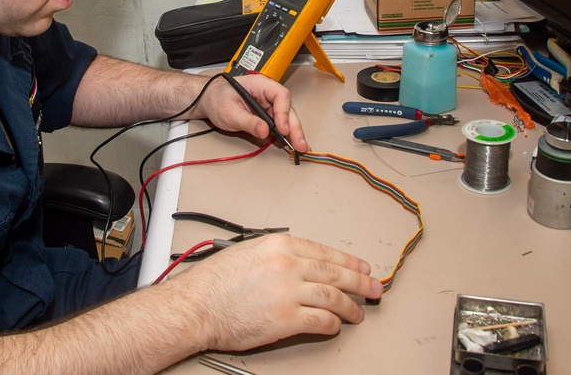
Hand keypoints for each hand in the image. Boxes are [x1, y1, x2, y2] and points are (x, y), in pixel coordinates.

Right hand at [165, 234, 382, 351]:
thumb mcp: (247, 251)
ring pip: (334, 297)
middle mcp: (287, 264)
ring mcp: (288, 291)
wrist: (196, 306)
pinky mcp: (286, 318)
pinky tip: (337, 325)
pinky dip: (333, 323)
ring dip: (351, 305)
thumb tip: (300, 263)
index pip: (324, 251)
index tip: (360, 267)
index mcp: (279, 244)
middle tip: (374, 288)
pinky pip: (321, 320)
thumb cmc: (214, 282)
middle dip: (360, 281)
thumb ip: (276, 254)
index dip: (348, 261)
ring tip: (359, 311)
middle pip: (335, 273)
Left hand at [194, 74, 308, 152]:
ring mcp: (268, 104)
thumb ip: (248, 122)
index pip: (280, 95)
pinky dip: (286, 134)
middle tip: (299, 143)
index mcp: (260, 85)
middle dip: (294, 127)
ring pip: (286, 117)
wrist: (208, 100)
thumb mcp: (229, 112)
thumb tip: (265, 131)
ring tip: (300, 146)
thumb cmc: (217, 99)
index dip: (284, 112)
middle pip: (287, 108)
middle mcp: (267, 93)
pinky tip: (292, 143)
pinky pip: (279, 124)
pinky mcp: (266, 115)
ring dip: (293, 132)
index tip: (282, 128)